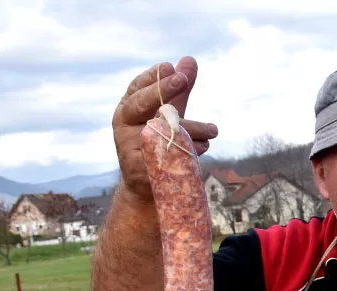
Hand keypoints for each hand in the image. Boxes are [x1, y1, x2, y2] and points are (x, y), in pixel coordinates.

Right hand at [112, 57, 217, 203]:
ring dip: (190, 128)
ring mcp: (128, 145)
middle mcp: (124, 123)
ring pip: (159, 129)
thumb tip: (189, 60)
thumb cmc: (158, 141)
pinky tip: (203, 146)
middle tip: (182, 79)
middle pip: (141, 103)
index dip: (154, 77)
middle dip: (162, 90)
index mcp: (128, 107)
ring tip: (213, 129)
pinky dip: (188, 150)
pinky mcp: (139, 167)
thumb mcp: (169, 114)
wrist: (148, 184)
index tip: (170, 67)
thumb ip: (178, 90)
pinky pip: (166, 154)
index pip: (138, 87)